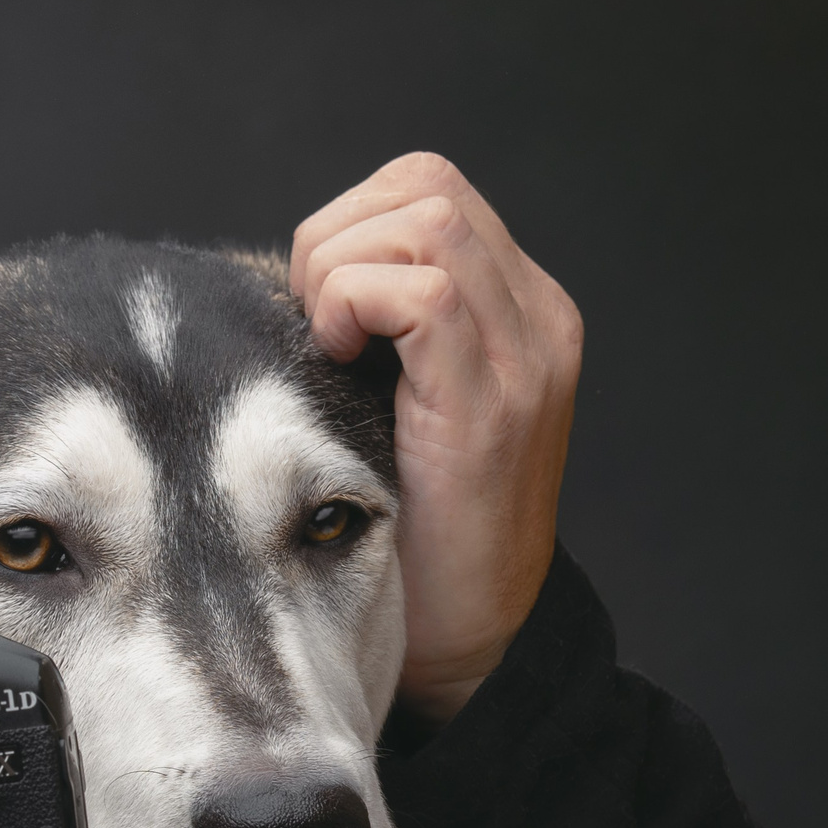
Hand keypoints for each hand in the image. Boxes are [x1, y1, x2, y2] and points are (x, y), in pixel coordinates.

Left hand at [292, 153, 582, 727]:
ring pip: (424, 221)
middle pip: (424, 188)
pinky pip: (423, 293)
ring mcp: (525, 355)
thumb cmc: (416, 534)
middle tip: (313, 328)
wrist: (473, 640)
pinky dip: (356, 308)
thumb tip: (289, 278)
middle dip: (337, 240)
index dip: (349, 227)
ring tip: (329, 350)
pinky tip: (338, 365)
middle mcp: (538, 318)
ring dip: (341, 272)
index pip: (427, 190)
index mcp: (520, 310)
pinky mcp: (494, 401)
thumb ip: (378, 333)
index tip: (316, 310)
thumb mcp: (401, 410)